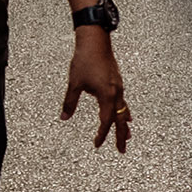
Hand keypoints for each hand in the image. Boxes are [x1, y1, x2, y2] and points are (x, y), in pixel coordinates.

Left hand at [60, 26, 129, 152]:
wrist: (95, 40)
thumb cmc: (85, 60)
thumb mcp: (74, 83)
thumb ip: (70, 102)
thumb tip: (64, 117)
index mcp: (107, 95)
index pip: (105, 121)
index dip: (101, 134)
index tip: (96, 144)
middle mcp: (116, 93)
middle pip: (120, 120)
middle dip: (120, 136)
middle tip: (121, 150)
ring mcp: (119, 87)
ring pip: (124, 111)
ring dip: (125, 125)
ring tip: (127, 137)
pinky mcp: (117, 82)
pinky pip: (123, 102)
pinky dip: (125, 112)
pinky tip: (127, 115)